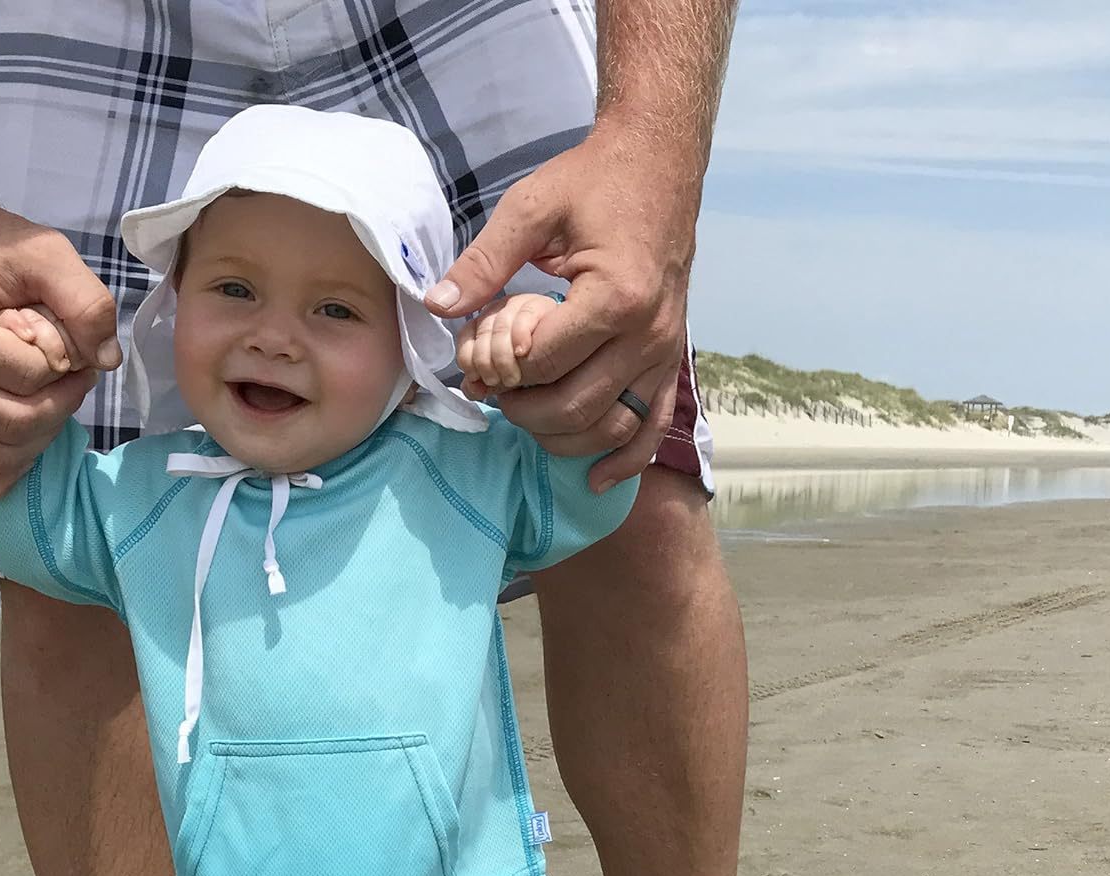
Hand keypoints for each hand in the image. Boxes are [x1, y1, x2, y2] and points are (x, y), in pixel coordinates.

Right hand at [0, 203, 121, 496]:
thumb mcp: (46, 252)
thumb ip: (86, 301)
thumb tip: (108, 360)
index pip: (30, 378)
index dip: (66, 364)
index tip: (69, 340)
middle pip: (17, 425)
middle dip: (60, 403)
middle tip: (69, 371)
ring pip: (0, 457)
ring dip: (42, 434)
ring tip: (47, 393)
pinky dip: (3, 470)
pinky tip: (22, 436)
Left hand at [426, 130, 694, 491]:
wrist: (660, 163)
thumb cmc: (594, 181)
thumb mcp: (530, 208)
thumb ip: (483, 262)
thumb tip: (437, 304)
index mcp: (615, 295)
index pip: (543, 363)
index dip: (500, 370)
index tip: (475, 359)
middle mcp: (647, 333)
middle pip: (573, 406)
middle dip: (522, 410)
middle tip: (491, 391)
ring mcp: (664, 350)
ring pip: (610, 426)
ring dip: (559, 436)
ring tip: (524, 415)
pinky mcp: (671, 358)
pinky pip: (653, 426)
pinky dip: (625, 460)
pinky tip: (594, 479)